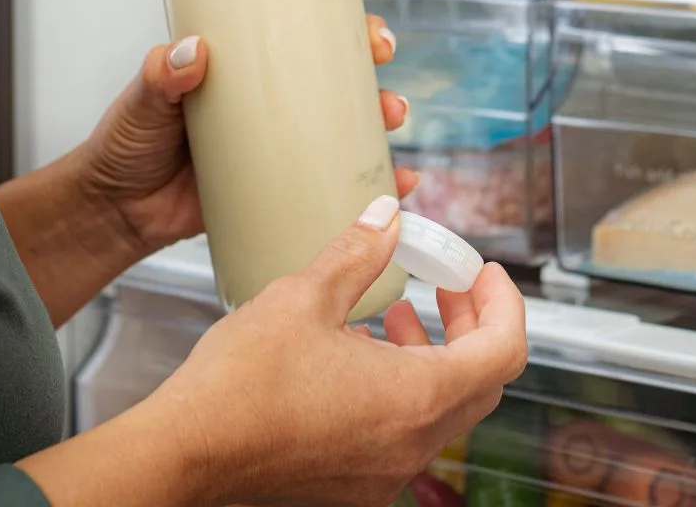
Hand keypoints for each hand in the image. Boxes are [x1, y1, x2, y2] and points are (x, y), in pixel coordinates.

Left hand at [79, 0, 415, 257]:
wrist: (119, 212)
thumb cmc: (126, 145)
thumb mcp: (142, 99)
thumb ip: (161, 74)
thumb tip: (192, 50)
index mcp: (237, 59)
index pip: (290, 11)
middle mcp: (267, 92)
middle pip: (335, 58)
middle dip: (369, 45)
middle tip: (379, 47)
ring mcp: (280, 136)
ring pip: (348, 113)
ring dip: (383, 107)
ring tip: (391, 112)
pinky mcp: (285, 182)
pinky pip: (340, 177)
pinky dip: (375, 179)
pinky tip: (397, 180)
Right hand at [146, 199, 527, 505]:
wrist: (190, 448)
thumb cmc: (242, 381)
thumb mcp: (305, 296)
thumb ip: (358, 253)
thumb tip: (387, 216)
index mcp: (415, 397)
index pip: (503, 351)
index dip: (504, 303)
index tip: (485, 272)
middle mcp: (412, 444)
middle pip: (481, 384)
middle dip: (471, 326)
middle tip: (447, 285)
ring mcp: (385, 473)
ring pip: (443, 412)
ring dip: (436, 358)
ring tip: (396, 315)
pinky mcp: (355, 484)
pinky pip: (405, 434)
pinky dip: (403, 391)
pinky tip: (358, 357)